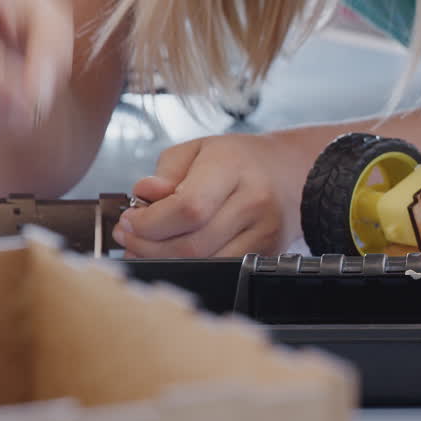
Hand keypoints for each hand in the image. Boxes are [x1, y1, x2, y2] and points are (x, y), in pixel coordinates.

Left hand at [113, 132, 307, 256]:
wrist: (292, 170)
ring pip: (204, 264)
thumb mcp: (198, 149)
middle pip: (192, 244)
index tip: (129, 219)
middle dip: (148, 246)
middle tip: (128, 235)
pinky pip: (221, 271)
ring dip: (164, 261)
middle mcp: (255, 202)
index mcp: (234, 168)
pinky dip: (190, 268)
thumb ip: (166, 171)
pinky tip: (173, 255)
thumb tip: (144, 195)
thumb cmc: (240, 159)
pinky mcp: (268, 253)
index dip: (149, 223)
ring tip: (145, 246)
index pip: (187, 208)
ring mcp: (265, 232)